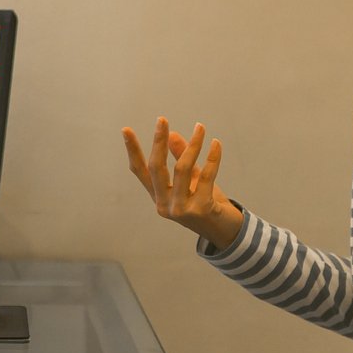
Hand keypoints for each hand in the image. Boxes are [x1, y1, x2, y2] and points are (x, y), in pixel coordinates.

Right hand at [123, 117, 242, 246]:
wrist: (226, 232)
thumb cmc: (207, 204)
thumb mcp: (193, 180)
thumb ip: (181, 159)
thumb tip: (172, 134)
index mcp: (158, 197)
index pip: (140, 171)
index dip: (133, 151)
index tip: (126, 130)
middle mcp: (164, 205)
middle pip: (156, 168)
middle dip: (158, 141)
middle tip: (162, 120)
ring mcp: (181, 209)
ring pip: (182, 169)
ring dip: (193, 145)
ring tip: (200, 128)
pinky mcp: (201, 209)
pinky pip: (207, 176)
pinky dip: (212, 157)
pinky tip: (216, 144)